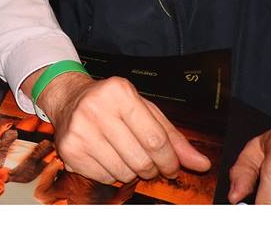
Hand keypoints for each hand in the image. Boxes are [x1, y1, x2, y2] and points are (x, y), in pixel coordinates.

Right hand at [35, 73, 210, 183]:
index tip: (172, 167)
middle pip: (140, 159)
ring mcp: (80, 130)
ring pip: (123, 172)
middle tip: (151, 165)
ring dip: (132, 172)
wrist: (69, 98)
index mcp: (119, 92)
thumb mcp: (144, 109)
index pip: (155, 139)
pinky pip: (104, 177)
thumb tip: (200, 163)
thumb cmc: (112, 103)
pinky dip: (112, 174)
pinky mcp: (69, 149)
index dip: (169, 160)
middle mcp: (96, 109)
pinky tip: (108, 157)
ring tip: (127, 156)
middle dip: (152, 169)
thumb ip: (172, 136)